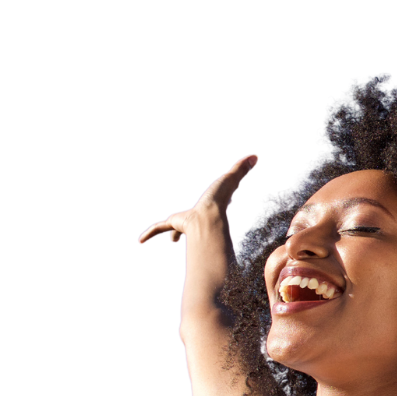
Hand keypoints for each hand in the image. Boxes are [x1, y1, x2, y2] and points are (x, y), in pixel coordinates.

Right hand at [140, 154, 257, 243]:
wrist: (207, 219)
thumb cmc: (219, 201)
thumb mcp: (230, 179)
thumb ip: (241, 168)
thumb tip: (256, 155)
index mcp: (207, 207)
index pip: (209, 205)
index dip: (212, 204)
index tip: (212, 205)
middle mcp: (195, 216)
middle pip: (190, 220)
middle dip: (189, 225)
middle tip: (186, 229)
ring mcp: (184, 221)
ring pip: (174, 227)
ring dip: (172, 232)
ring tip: (173, 239)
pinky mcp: (173, 224)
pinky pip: (159, 228)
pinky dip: (149, 233)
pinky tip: (140, 240)